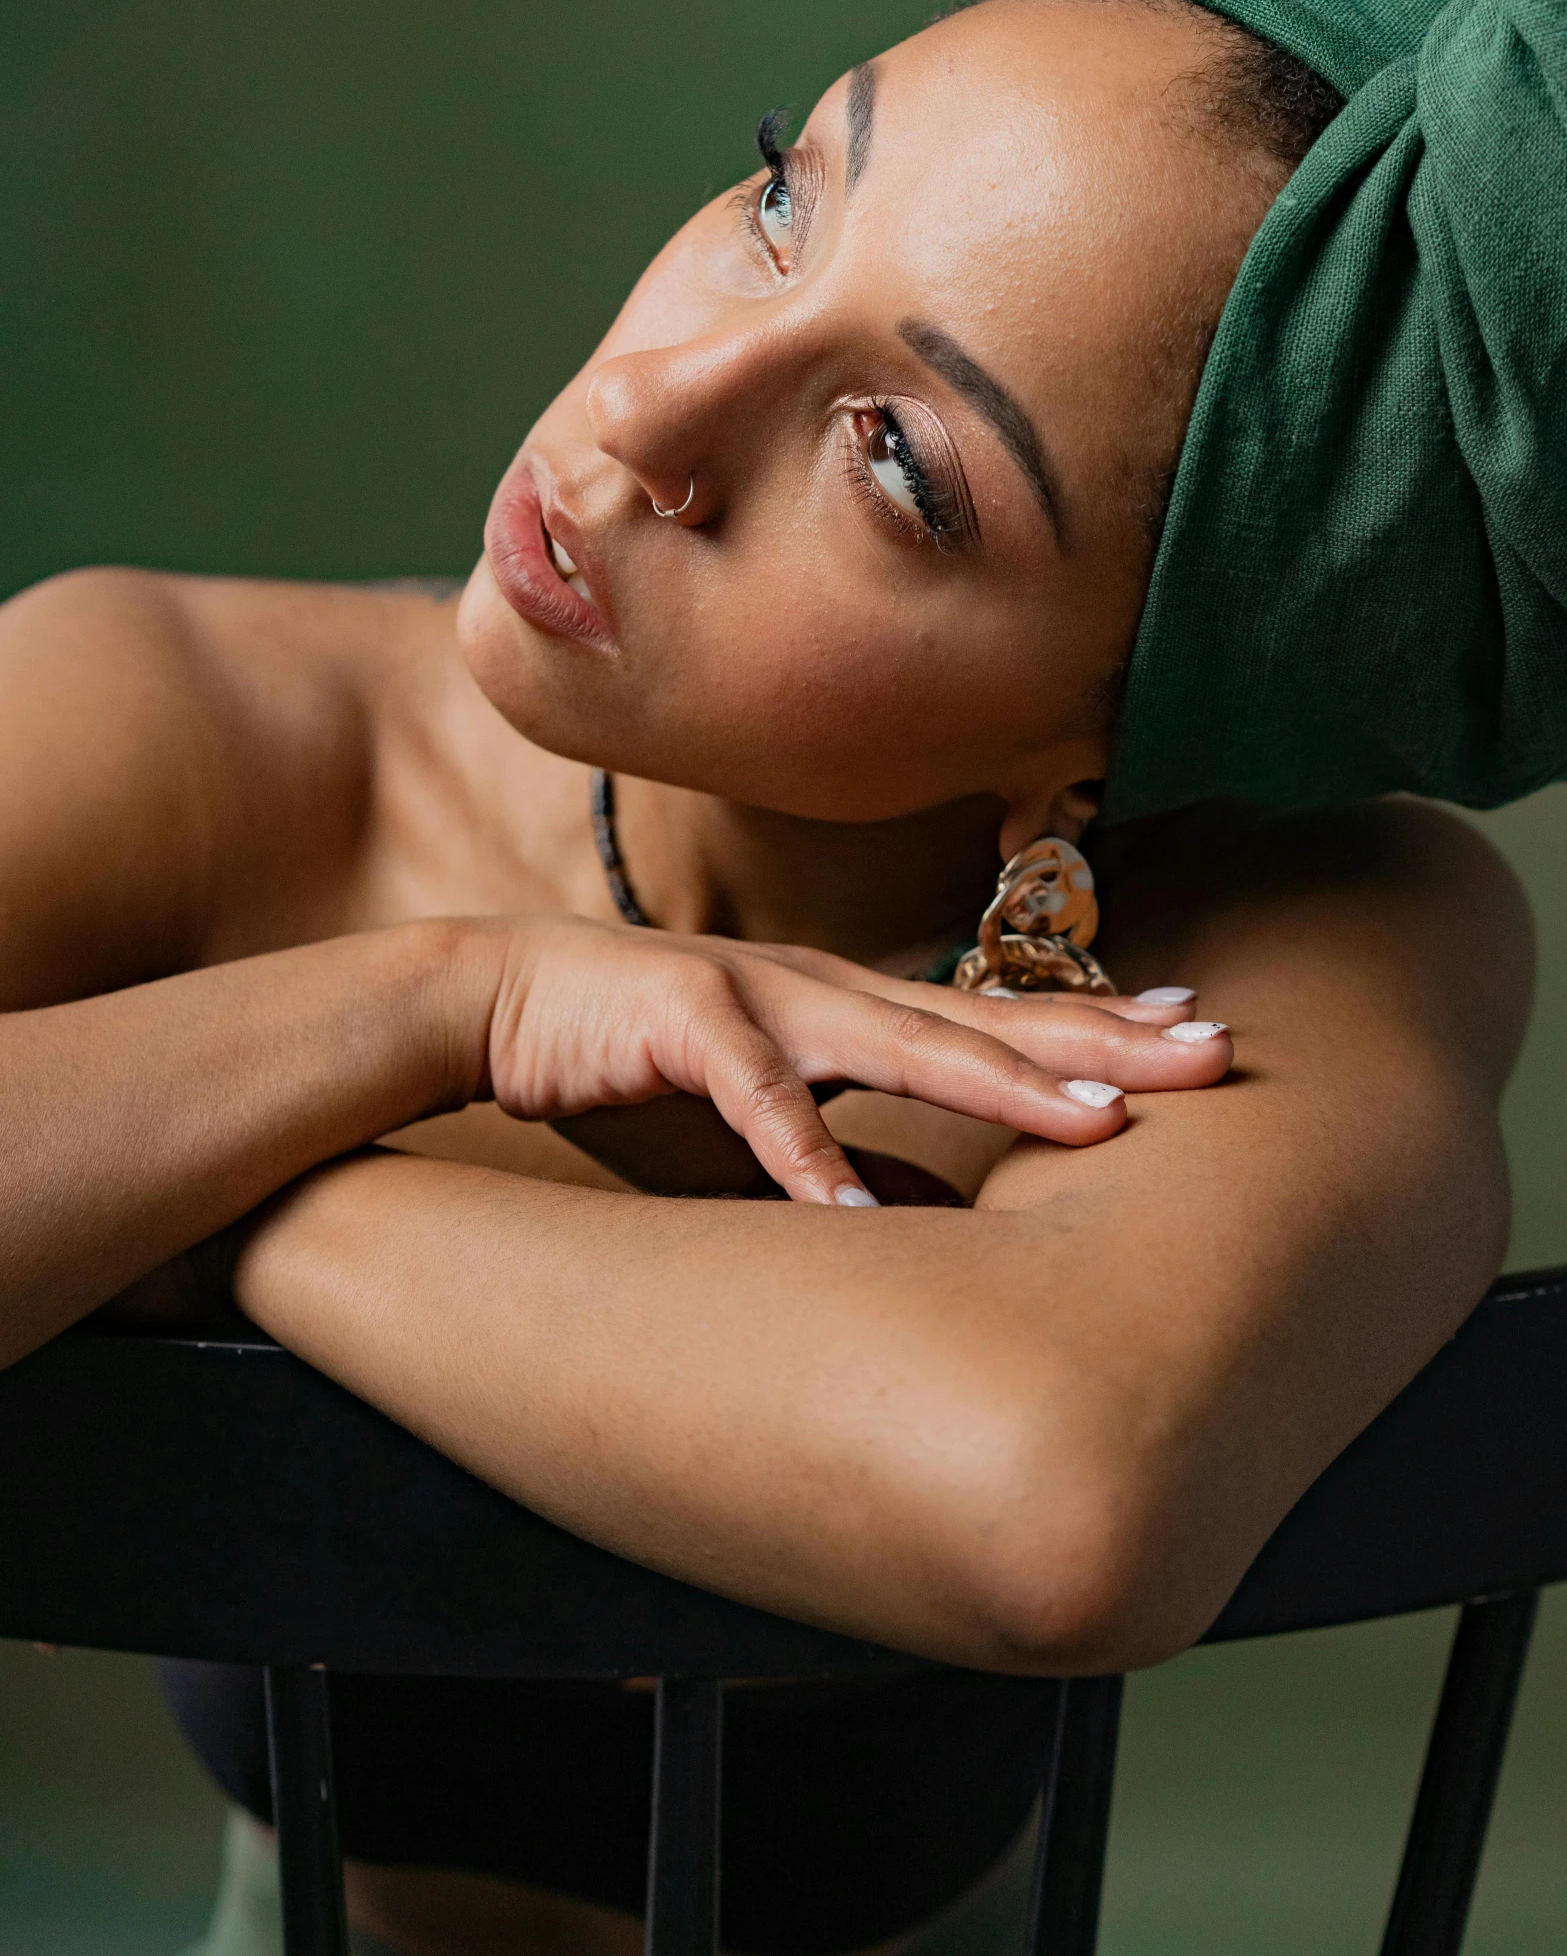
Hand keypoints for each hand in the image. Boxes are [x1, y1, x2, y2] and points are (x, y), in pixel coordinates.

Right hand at [474, 917, 1229, 1207]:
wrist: (494, 1001)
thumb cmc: (636, 1063)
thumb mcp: (759, 1123)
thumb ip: (848, 1162)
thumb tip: (934, 1229)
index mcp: (852, 1009)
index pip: (997, 1019)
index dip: (1099, 1029)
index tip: (1195, 1040)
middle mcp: (826, 991)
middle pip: (987, 1018)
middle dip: (1105, 1037)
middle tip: (1217, 1054)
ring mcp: (761, 996)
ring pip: (901, 1040)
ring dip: (1002, 1080)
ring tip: (1100, 1121)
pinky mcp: (682, 1019)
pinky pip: (757, 1096)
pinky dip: (807, 1150)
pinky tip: (856, 1209)